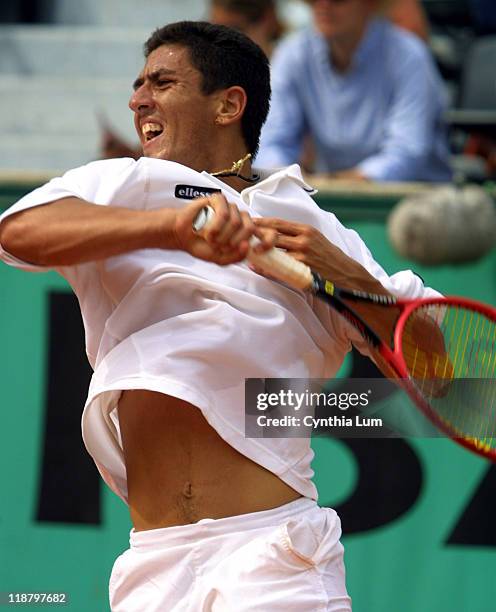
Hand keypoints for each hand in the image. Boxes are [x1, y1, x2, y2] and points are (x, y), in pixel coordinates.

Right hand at [173, 194, 275, 264]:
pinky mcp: (219, 200)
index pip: (268, 232)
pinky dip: (215, 227)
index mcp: (246, 232)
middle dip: (233, 242)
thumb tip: (247, 246)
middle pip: (249, 228)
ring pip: (236, 222)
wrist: (182, 236)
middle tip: (220, 246)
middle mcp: (241, 218)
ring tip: (211, 239)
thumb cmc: (202, 245)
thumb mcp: (222, 259)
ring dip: (222, 236)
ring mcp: (230, 208)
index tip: (258, 251)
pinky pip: (224, 213)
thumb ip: (236, 257)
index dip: (267, 241)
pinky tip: (208, 232)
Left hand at [253, 217, 374, 288]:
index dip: (261, 222)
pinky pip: (280, 268)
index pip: (278, 223)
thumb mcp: (316, 240)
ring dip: (259, 252)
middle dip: (256, 236)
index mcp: (306, 229)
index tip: (247, 221)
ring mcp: (303, 254)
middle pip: (273, 235)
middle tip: (239, 236)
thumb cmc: (329, 258)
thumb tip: (276, 236)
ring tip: (245, 252)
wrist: (346, 274)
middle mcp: (304, 239)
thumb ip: (298, 237)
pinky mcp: (303, 269)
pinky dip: (267, 268)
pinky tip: (257, 267)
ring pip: (274, 251)